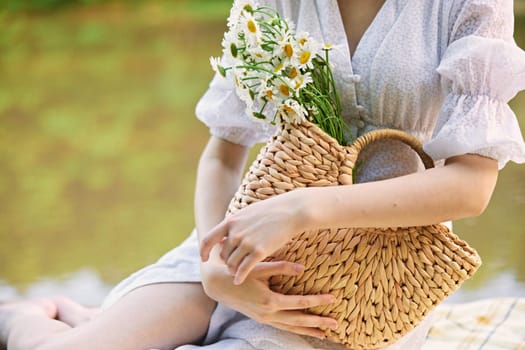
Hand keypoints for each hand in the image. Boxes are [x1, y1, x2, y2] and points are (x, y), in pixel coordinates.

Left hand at [200, 192, 307, 284]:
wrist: (291, 211)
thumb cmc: (271, 211)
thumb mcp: (247, 213)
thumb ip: (234, 225)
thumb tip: (223, 236)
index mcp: (230, 222)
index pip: (208, 239)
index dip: (204, 251)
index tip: (204, 258)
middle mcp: (235, 233)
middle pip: (223, 254)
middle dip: (226, 261)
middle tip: (232, 266)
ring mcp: (247, 242)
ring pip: (232, 264)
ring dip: (233, 270)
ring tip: (237, 273)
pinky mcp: (259, 251)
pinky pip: (244, 269)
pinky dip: (239, 277)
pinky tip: (238, 281)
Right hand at [200, 257, 337, 338]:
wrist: (219, 284)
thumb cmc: (241, 273)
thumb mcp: (260, 267)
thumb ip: (281, 268)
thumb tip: (302, 269)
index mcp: (269, 300)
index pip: (299, 303)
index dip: (317, 301)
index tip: (332, 298)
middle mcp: (268, 313)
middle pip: (298, 320)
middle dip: (318, 322)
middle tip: (336, 323)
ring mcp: (264, 319)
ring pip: (291, 327)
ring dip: (308, 330)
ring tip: (325, 333)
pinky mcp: (261, 319)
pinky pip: (282, 327)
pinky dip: (295, 329)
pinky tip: (304, 330)